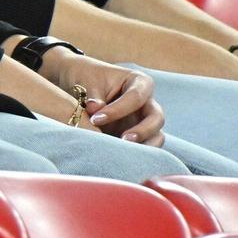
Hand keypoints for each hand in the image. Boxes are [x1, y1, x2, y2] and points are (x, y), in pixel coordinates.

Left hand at [41, 49, 165, 144]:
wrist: (80, 85)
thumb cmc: (87, 78)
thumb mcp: (88, 82)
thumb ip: (93, 96)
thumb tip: (95, 108)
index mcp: (139, 82)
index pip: (136, 97)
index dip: (118, 110)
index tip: (96, 119)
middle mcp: (147, 102)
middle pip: (156, 118)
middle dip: (142, 130)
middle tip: (123, 140)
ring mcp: (144, 120)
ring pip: (157, 136)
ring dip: (144, 146)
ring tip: (124, 153)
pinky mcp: (139, 136)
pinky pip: (146, 147)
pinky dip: (138, 154)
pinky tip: (122, 159)